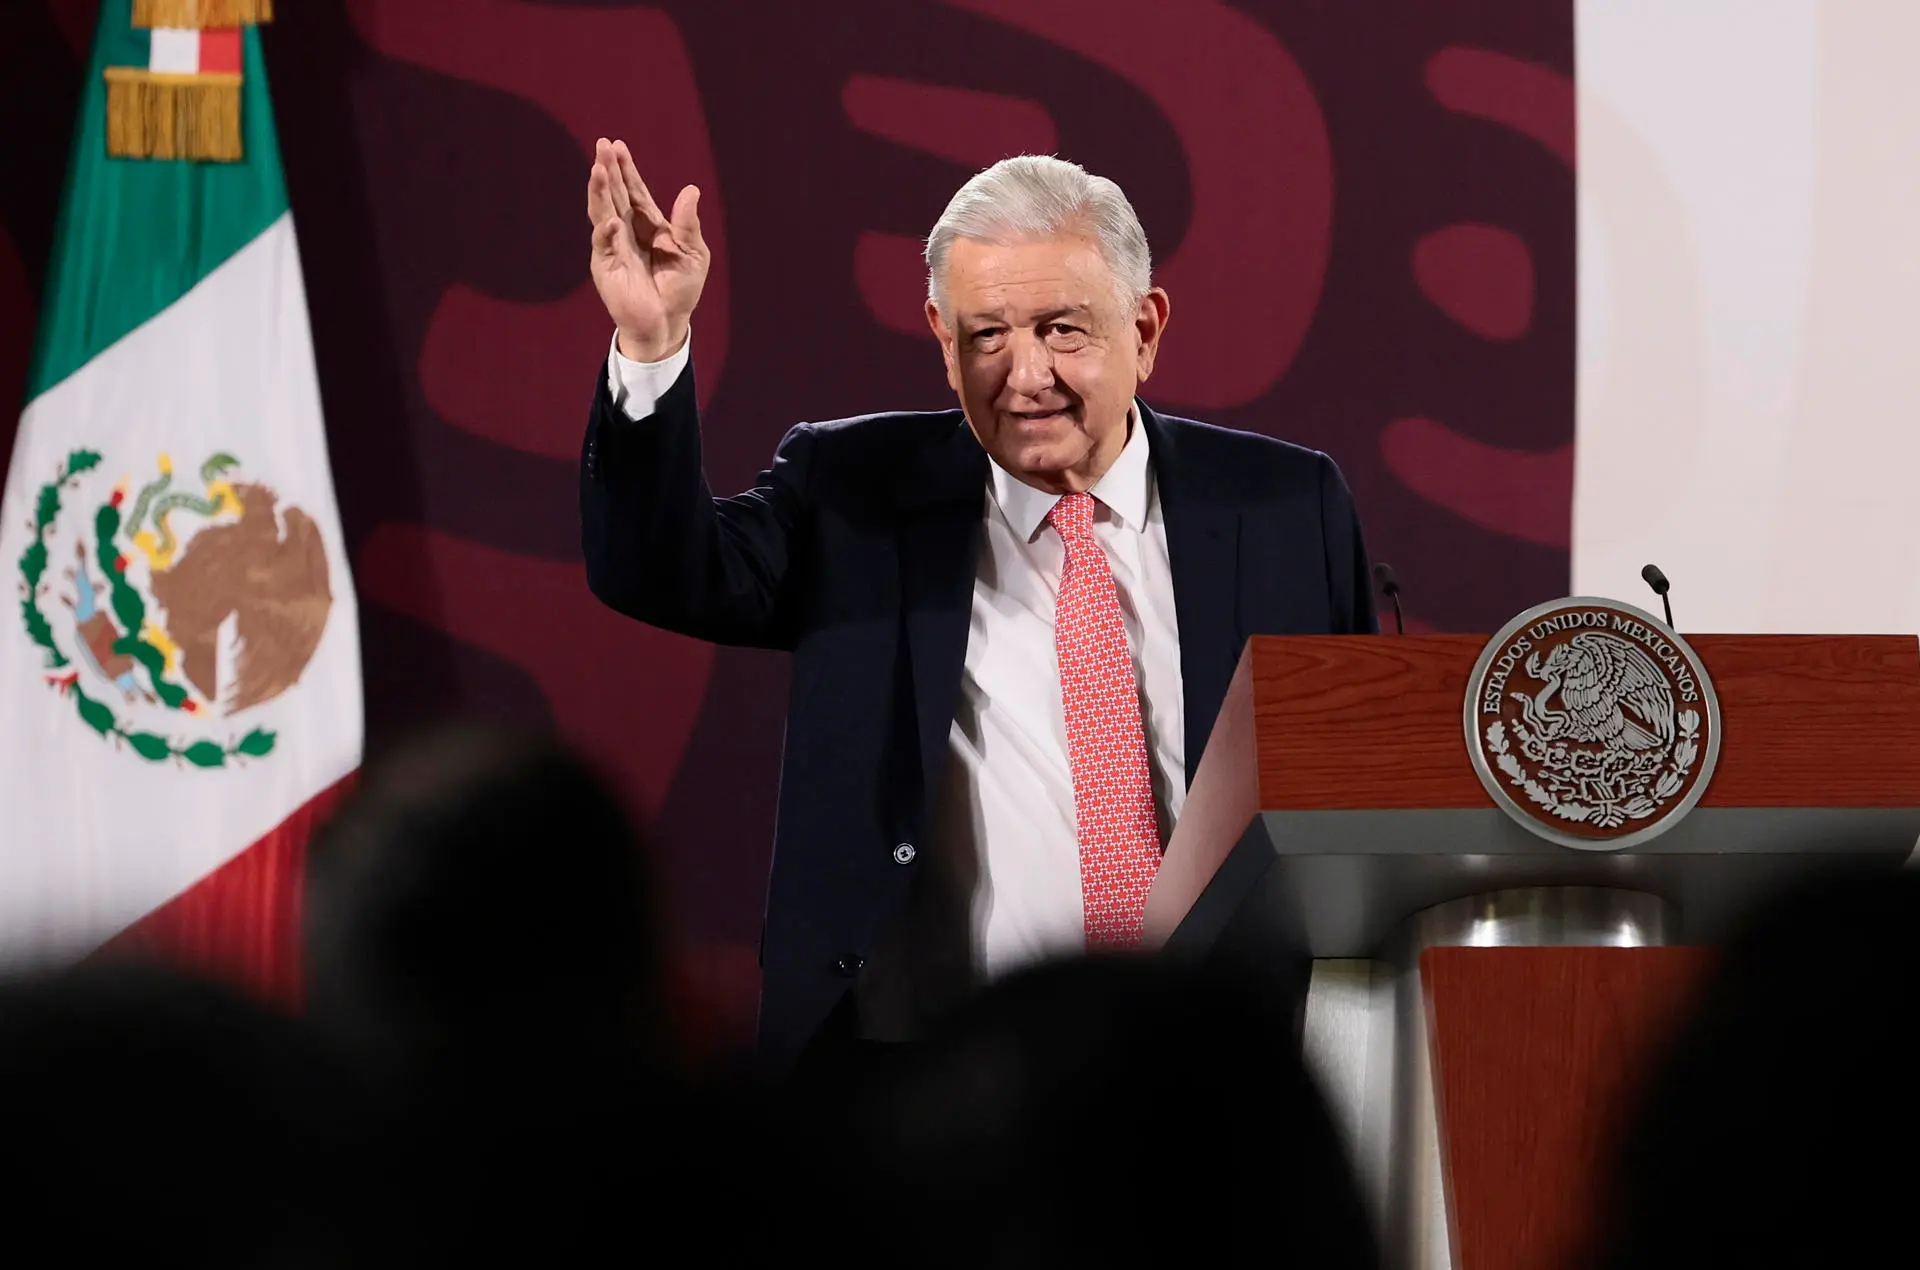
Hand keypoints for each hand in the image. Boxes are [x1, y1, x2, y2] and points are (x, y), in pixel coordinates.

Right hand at [587, 138, 707, 361]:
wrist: (668, 322)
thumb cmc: (680, 289)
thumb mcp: (693, 254)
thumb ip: (688, 224)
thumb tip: (691, 190)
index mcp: (649, 224)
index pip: (634, 191)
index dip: (626, 169)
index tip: (618, 146)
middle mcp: (627, 230)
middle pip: (615, 194)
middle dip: (609, 170)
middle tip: (602, 144)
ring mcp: (614, 246)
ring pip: (603, 213)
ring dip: (600, 192)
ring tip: (598, 170)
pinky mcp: (606, 266)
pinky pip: (604, 245)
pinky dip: (606, 233)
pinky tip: (612, 221)